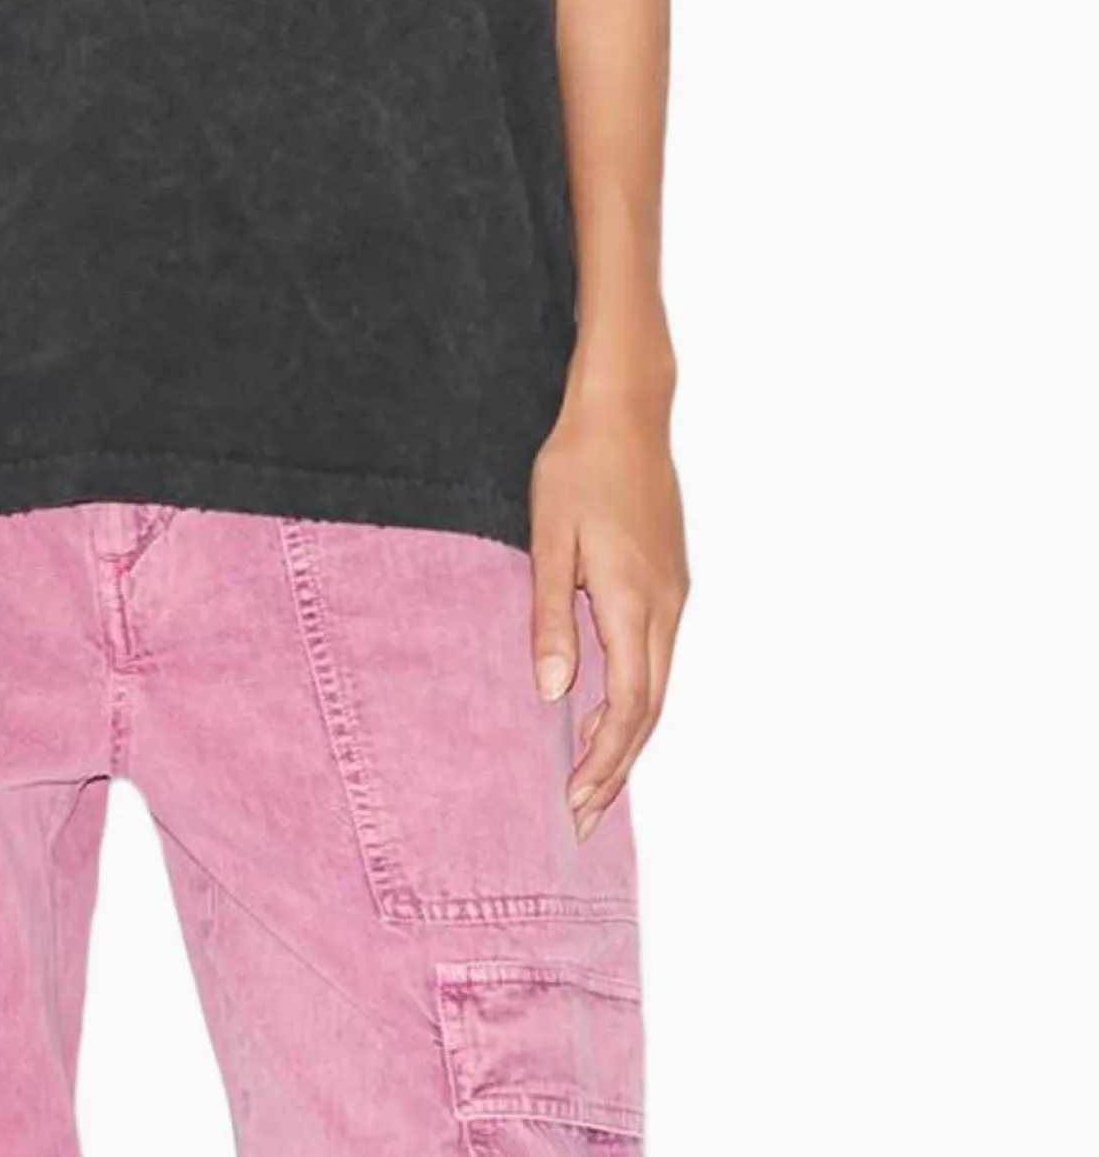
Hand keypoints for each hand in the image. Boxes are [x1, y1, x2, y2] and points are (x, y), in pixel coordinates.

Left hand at [529, 365, 687, 839]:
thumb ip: (550, 616)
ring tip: (592, 778)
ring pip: (659, 685)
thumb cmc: (579, 467)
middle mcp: (666, 606)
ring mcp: (675, 592)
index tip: (573, 802)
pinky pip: (658, 656)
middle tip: (582, 815)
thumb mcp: (549, 538)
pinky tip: (608, 708)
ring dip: (628, 736)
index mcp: (633, 601)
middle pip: (651, 710)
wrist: (626, 411)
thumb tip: (552, 693)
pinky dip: (637, 696)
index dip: (603, 760)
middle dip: (618, 767)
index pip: (628, 706)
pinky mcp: (671, 578)